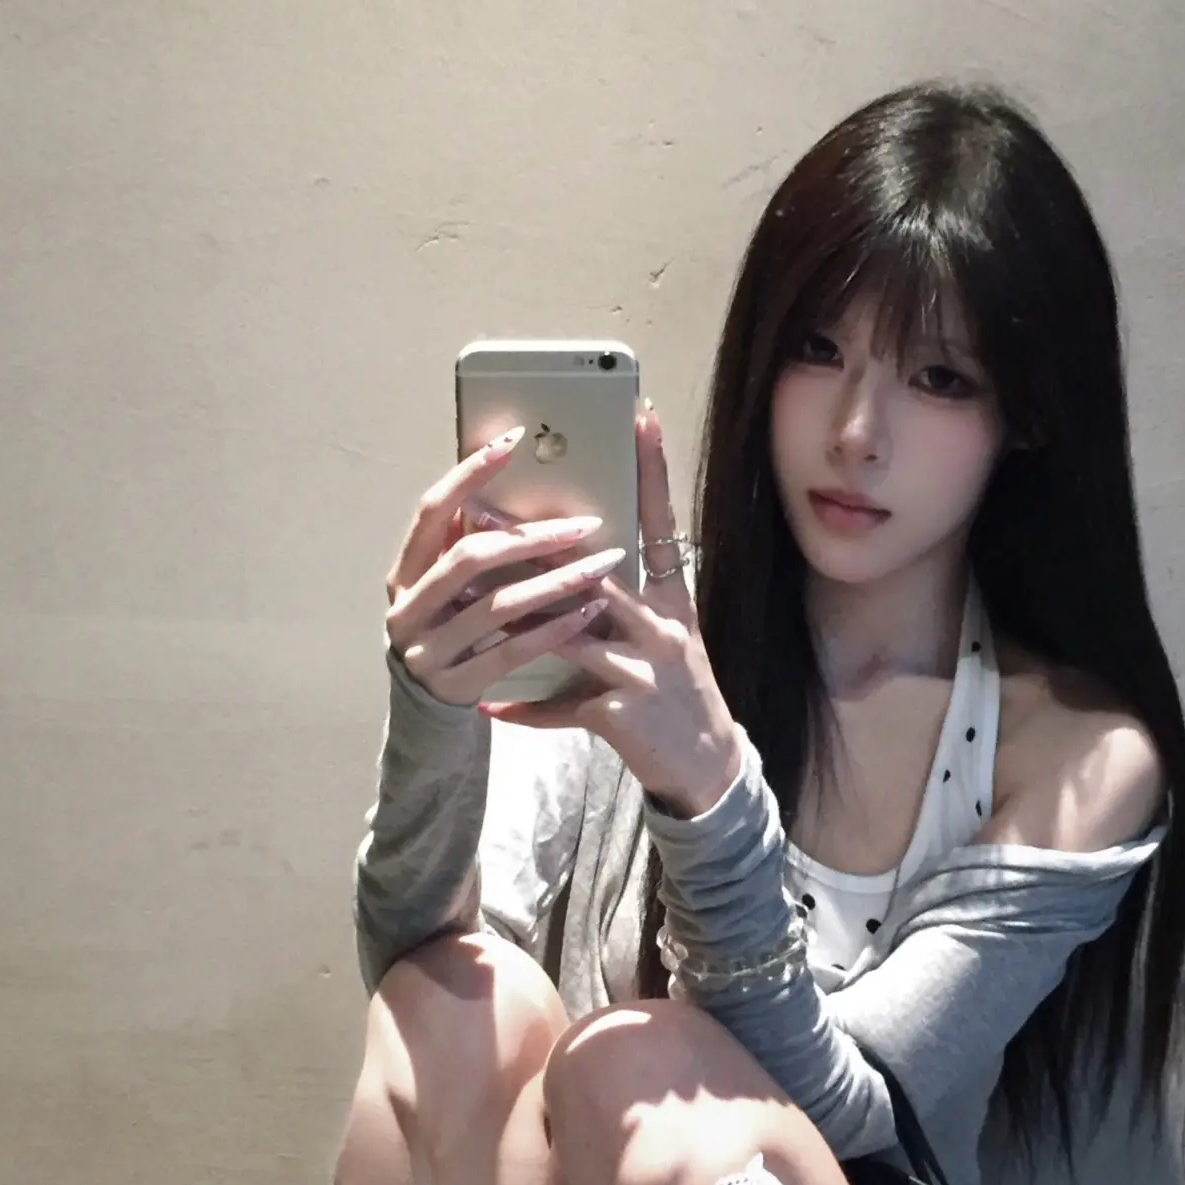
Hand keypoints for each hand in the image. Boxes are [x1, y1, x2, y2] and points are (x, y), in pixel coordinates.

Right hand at [384, 427, 630, 706]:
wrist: (427, 713)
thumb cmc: (450, 631)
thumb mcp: (445, 588)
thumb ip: (464, 544)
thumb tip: (510, 480)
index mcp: (403, 572)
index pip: (432, 511)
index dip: (469, 474)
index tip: (513, 441)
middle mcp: (407, 608)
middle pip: (469, 558)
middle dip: (531, 536)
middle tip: (586, 523)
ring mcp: (427, 650)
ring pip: (497, 607)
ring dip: (555, 583)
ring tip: (603, 565)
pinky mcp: (455, 685)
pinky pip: (511, 651)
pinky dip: (553, 629)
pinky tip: (591, 611)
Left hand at [477, 401, 745, 815]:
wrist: (711, 767)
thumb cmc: (680, 694)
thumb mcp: (668, 638)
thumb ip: (624, 604)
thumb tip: (573, 566)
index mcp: (671, 602)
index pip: (662, 523)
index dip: (653, 470)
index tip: (641, 418)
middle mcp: (660, 629)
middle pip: (594, 574)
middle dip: (535, 547)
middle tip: (486, 514)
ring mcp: (641, 671)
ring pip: (569, 633)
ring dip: (516, 616)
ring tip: (473, 599)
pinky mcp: (620, 714)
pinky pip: (560, 708)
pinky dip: (525, 709)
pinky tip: (490, 706)